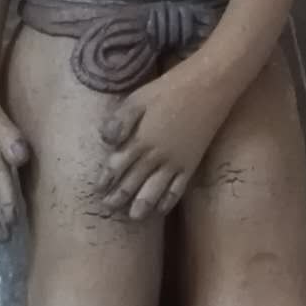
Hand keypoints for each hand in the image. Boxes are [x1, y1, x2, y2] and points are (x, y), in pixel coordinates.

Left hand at [95, 65, 232, 220]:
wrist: (207, 88)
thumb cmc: (169, 89)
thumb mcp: (137, 99)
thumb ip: (119, 121)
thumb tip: (105, 142)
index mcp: (140, 140)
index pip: (117, 166)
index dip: (106, 180)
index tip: (98, 191)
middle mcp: (155, 157)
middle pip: (133, 182)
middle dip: (119, 197)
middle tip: (108, 209)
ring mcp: (175, 163)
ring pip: (154, 191)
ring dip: (141, 205)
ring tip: (132, 217)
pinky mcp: (191, 163)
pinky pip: (178, 189)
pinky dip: (168, 201)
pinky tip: (161, 209)